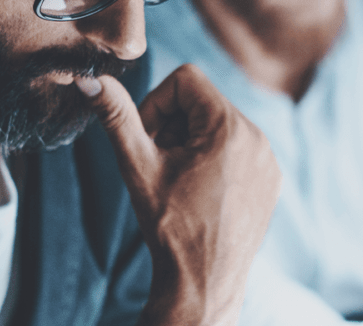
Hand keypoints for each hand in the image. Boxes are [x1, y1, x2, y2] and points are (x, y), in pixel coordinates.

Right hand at [81, 64, 282, 325]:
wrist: (203, 282)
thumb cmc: (170, 226)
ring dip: (192, 143)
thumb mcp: (138, 165)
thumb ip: (116, 117)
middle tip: (161, 164)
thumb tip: (91, 80)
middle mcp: (257, 137)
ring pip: (220, 125)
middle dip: (173, 126)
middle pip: (203, 102)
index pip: (185, 80)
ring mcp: (268, 160)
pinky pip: (240, 149)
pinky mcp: (271, 180)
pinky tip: (201, 194)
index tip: (148, 141)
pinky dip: (215, 161)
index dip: (156, 105)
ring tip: (180, 182)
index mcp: (229, 126)